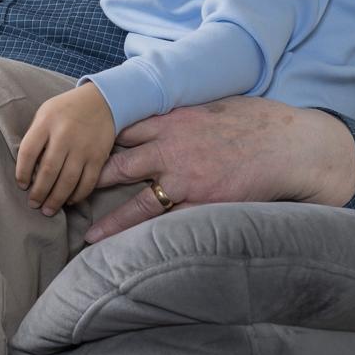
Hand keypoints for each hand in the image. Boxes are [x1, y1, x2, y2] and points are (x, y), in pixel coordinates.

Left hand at [15, 83, 115, 215]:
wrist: (103, 101)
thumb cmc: (66, 110)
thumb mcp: (45, 113)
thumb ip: (35, 136)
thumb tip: (27, 169)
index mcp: (46, 122)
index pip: (27, 151)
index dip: (22, 172)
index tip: (21, 185)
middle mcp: (64, 135)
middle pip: (47, 170)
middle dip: (38, 192)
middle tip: (33, 205)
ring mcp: (83, 147)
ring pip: (68, 180)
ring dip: (56, 199)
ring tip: (48, 210)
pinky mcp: (99, 156)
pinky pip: (88, 181)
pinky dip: (78, 195)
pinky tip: (69, 201)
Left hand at [84, 96, 354, 242]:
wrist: (291, 145)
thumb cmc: (257, 120)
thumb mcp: (213, 103)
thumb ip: (184, 112)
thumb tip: (167, 111)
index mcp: (172, 119)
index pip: (122, 127)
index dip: (98, 138)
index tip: (76, 147)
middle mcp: (169, 147)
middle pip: (116, 162)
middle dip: (87, 176)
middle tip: (63, 190)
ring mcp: (184, 177)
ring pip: (134, 200)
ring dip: (108, 219)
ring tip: (86, 235)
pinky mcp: (202, 202)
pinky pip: (166, 223)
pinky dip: (146, 238)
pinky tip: (129, 251)